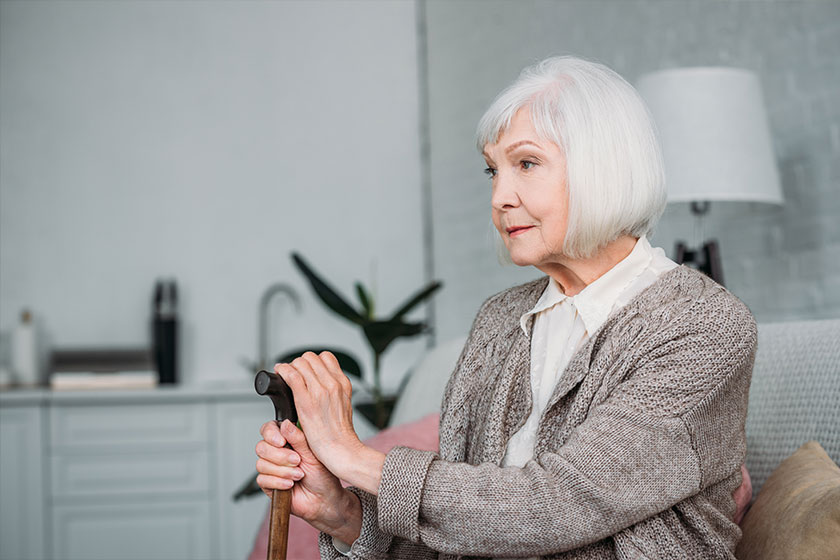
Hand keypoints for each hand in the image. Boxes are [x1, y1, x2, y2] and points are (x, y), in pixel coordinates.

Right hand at [256, 418, 360, 541]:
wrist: (324, 499)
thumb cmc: (322, 475)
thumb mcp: (313, 453)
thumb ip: (298, 438)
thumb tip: (285, 424)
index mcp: (287, 439)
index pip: (268, 429)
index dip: (271, 434)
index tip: (282, 441)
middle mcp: (277, 452)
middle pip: (261, 447)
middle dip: (280, 456)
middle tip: (297, 461)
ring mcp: (271, 468)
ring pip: (261, 464)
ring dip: (283, 471)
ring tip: (299, 475)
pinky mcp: (268, 484)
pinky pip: (263, 479)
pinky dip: (278, 482)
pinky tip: (290, 484)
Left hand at [275, 351, 385, 493]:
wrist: (342, 449)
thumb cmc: (341, 434)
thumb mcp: (344, 406)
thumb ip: (334, 393)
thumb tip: (321, 386)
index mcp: (342, 384)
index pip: (326, 357)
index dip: (312, 362)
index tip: (305, 370)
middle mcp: (333, 384)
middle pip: (311, 357)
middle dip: (299, 363)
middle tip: (293, 373)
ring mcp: (320, 391)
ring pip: (300, 363)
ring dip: (290, 367)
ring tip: (285, 374)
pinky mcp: (306, 401)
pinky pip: (292, 376)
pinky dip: (283, 371)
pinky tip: (280, 373)